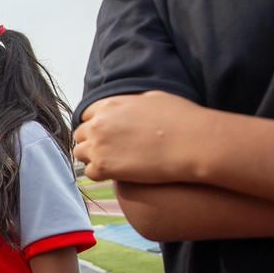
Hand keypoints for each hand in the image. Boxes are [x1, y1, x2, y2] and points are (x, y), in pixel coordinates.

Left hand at [75, 91, 206, 183]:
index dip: (96, 125)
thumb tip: (130, 106)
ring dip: (91, 158)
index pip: (87, 115)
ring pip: (79, 153)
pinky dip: (99, 174)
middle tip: (106, 151)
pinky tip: (114, 174)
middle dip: (91, 141)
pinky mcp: (104, 167)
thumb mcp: (154, 98)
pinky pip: (89, 173)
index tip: (105, 134)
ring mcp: (99, 145)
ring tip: (109, 163)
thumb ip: (132, 103)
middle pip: (80, 135)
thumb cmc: (181, 119)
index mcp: (110, 105)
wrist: (193, 143)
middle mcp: (99, 124)